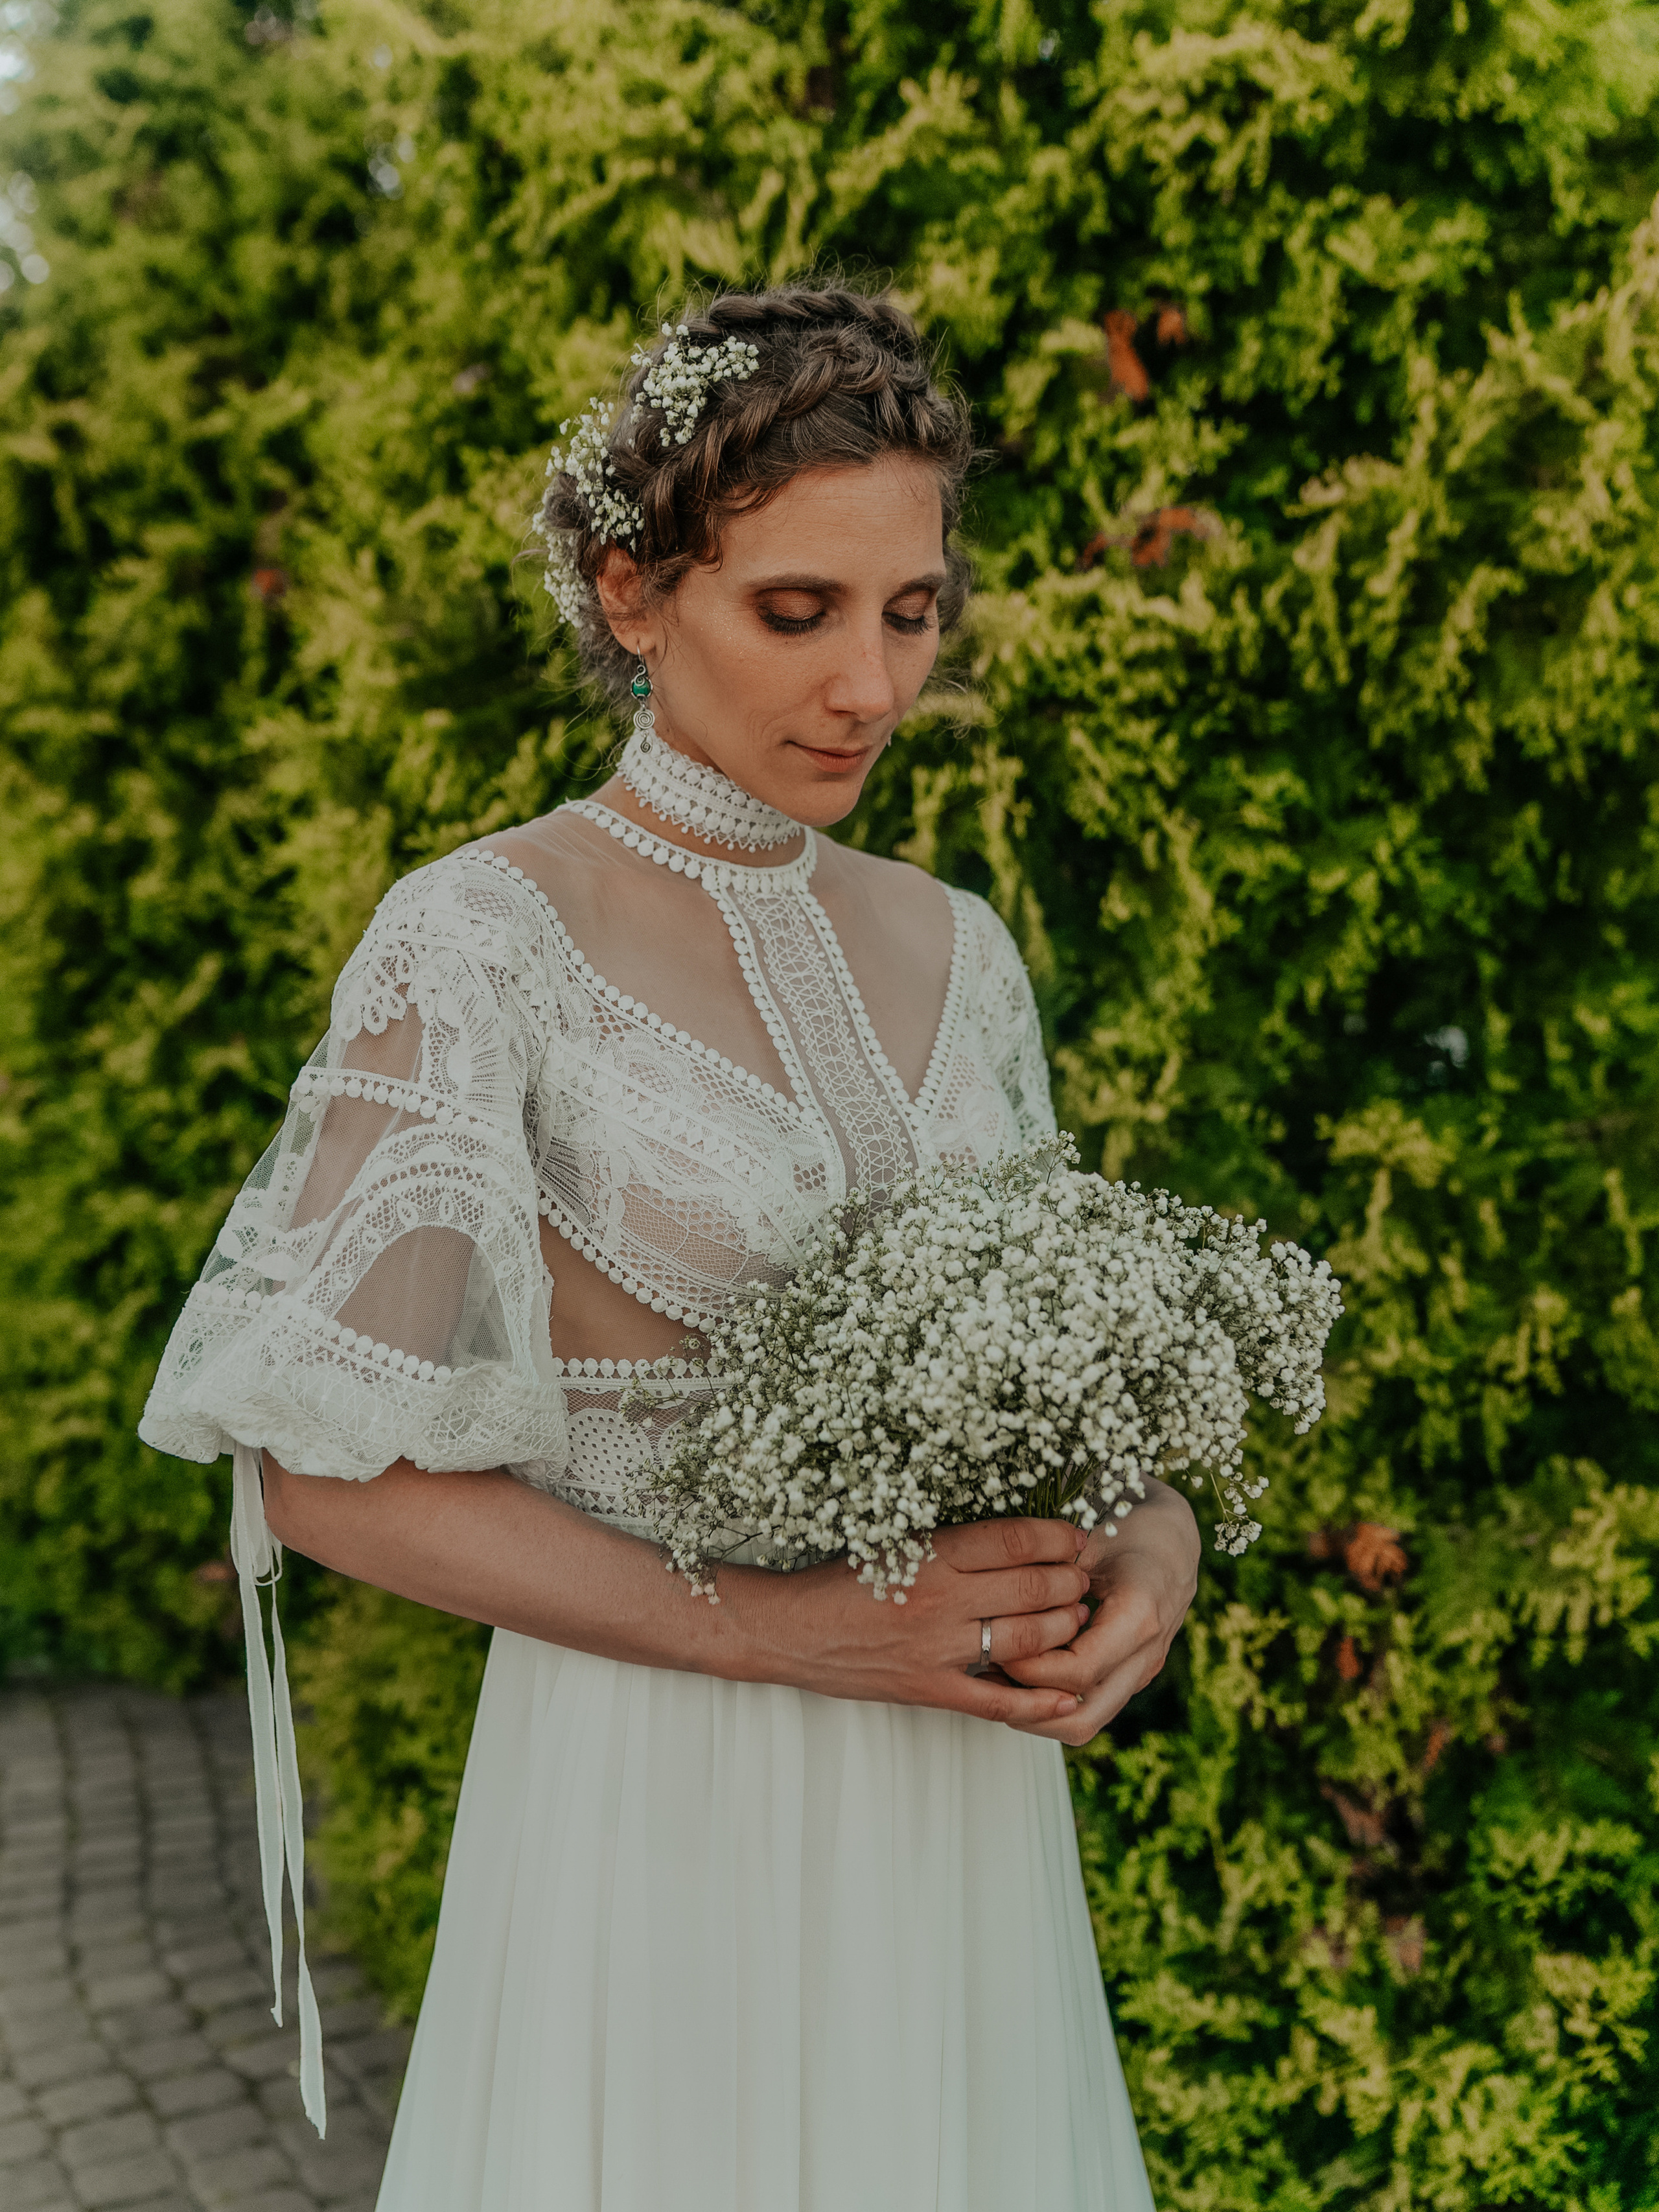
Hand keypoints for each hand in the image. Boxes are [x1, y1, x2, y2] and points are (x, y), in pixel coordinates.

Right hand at [761, 1516, 1091, 1729]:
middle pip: (1032, 1587)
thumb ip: (952, 1546)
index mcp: (931, 1554)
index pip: (1016, 1541)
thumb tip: (1017, 1544)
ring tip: (1078, 1617)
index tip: (1077, 1538)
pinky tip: (1068, 1695)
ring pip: (1027, 1639)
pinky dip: (1039, 1701)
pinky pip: (997, 1701)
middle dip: (1071, 1581)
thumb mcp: (896, 1544)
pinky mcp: (930, 1690)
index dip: (1058, 1538)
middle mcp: (940, 1599)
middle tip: (1086, 1578)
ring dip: (1064, 1627)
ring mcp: (937, 1649)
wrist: (788, 1630)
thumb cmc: (839, 1581)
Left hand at [996, 1477, 1199, 1746]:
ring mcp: (1141, 1671)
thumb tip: (996, 1608)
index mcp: (1138, 1618)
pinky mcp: (1131, 1676)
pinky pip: (1090, 1708)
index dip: (1030, 1666)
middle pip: (1082, 1716)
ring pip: (1086, 1723)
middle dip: (1028, 1706)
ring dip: (1037, 1713)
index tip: (996, 1642)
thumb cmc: (1129, 1528)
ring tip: (996, 1684)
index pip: (1078, 1671)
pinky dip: (1051, 1703)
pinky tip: (1019, 1677)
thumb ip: (1049, 1575)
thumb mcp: (1088, 1539)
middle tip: (988, 1676)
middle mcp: (1146, 1655)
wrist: (1173, 1537)